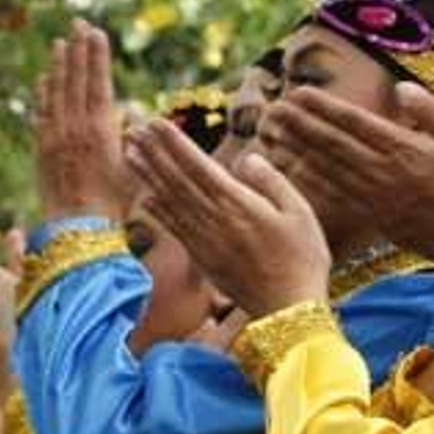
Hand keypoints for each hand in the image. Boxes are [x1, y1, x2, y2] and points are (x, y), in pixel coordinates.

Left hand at [33, 20, 128, 222]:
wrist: (78, 227)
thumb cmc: (115, 203)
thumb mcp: (133, 169)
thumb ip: (131, 139)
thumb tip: (132, 117)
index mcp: (101, 129)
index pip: (98, 82)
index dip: (97, 56)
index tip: (97, 32)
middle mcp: (75, 127)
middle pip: (76, 79)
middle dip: (78, 49)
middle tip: (78, 23)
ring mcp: (55, 136)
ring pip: (55, 91)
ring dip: (58, 65)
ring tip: (60, 42)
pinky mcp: (42, 148)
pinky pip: (41, 112)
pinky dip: (42, 93)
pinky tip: (43, 79)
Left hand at [127, 119, 329, 316]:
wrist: (289, 310)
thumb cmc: (303, 258)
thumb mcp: (300, 212)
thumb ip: (271, 182)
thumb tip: (245, 159)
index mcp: (239, 205)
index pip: (198, 166)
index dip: (174, 144)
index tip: (155, 123)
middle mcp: (215, 221)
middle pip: (177, 181)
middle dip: (153, 153)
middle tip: (132, 129)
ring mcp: (206, 242)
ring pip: (170, 202)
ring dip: (148, 176)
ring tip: (130, 153)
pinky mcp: (204, 259)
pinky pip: (175, 228)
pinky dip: (158, 210)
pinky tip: (146, 197)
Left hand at [260, 82, 433, 268]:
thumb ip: (432, 113)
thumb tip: (401, 90)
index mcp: (406, 150)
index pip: (354, 123)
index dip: (322, 107)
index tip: (295, 93)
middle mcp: (385, 174)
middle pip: (332, 145)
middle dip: (300, 126)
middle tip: (270, 110)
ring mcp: (379, 200)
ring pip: (329, 171)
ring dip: (300, 151)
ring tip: (275, 136)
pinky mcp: (379, 221)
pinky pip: (339, 197)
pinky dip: (315, 183)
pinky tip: (299, 174)